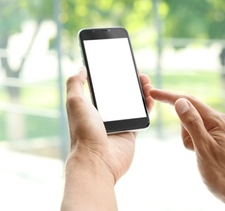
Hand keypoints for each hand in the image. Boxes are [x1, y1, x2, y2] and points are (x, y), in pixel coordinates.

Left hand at [62, 66, 153, 209]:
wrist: (97, 160)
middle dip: (130, 81)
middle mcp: (106, 114)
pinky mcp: (131, 132)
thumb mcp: (74, 102)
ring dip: (141, 90)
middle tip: (138, 72)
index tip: (122, 64)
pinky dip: (148, 105)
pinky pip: (142, 116)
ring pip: (133, 102)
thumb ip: (75, 83)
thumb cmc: (83, 131)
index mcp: (92, 107)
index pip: (105, 86)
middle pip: (121, 93)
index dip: (114, 75)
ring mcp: (119, 123)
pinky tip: (150, 96)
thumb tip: (81, 68)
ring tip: (146, 81)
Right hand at [150, 89, 224, 209]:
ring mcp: (220, 130)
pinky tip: (201, 154)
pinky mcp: (218, 138)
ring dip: (188, 138)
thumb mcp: (203, 148)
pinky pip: (198, 133)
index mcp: (217, 120)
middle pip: (190, 113)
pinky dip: (193, 142)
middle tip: (191, 148)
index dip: (168, 96)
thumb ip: (192, 124)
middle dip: (183, 129)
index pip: (189, 101)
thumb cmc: (224, 174)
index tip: (152, 92)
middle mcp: (220, 121)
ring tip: (198, 154)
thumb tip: (179, 102)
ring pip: (193, 125)